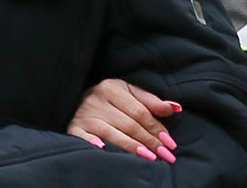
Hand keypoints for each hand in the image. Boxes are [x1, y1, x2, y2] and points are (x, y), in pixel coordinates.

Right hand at [66, 78, 180, 161]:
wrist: (72, 98)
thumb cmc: (107, 98)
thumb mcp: (127, 92)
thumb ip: (150, 101)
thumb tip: (174, 108)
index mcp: (111, 88)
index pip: (139, 112)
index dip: (156, 128)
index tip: (170, 143)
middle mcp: (96, 100)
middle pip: (128, 124)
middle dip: (149, 141)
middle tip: (165, 155)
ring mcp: (83, 114)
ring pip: (111, 134)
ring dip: (131, 147)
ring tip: (149, 157)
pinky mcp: (73, 127)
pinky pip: (85, 138)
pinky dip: (94, 144)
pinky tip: (105, 150)